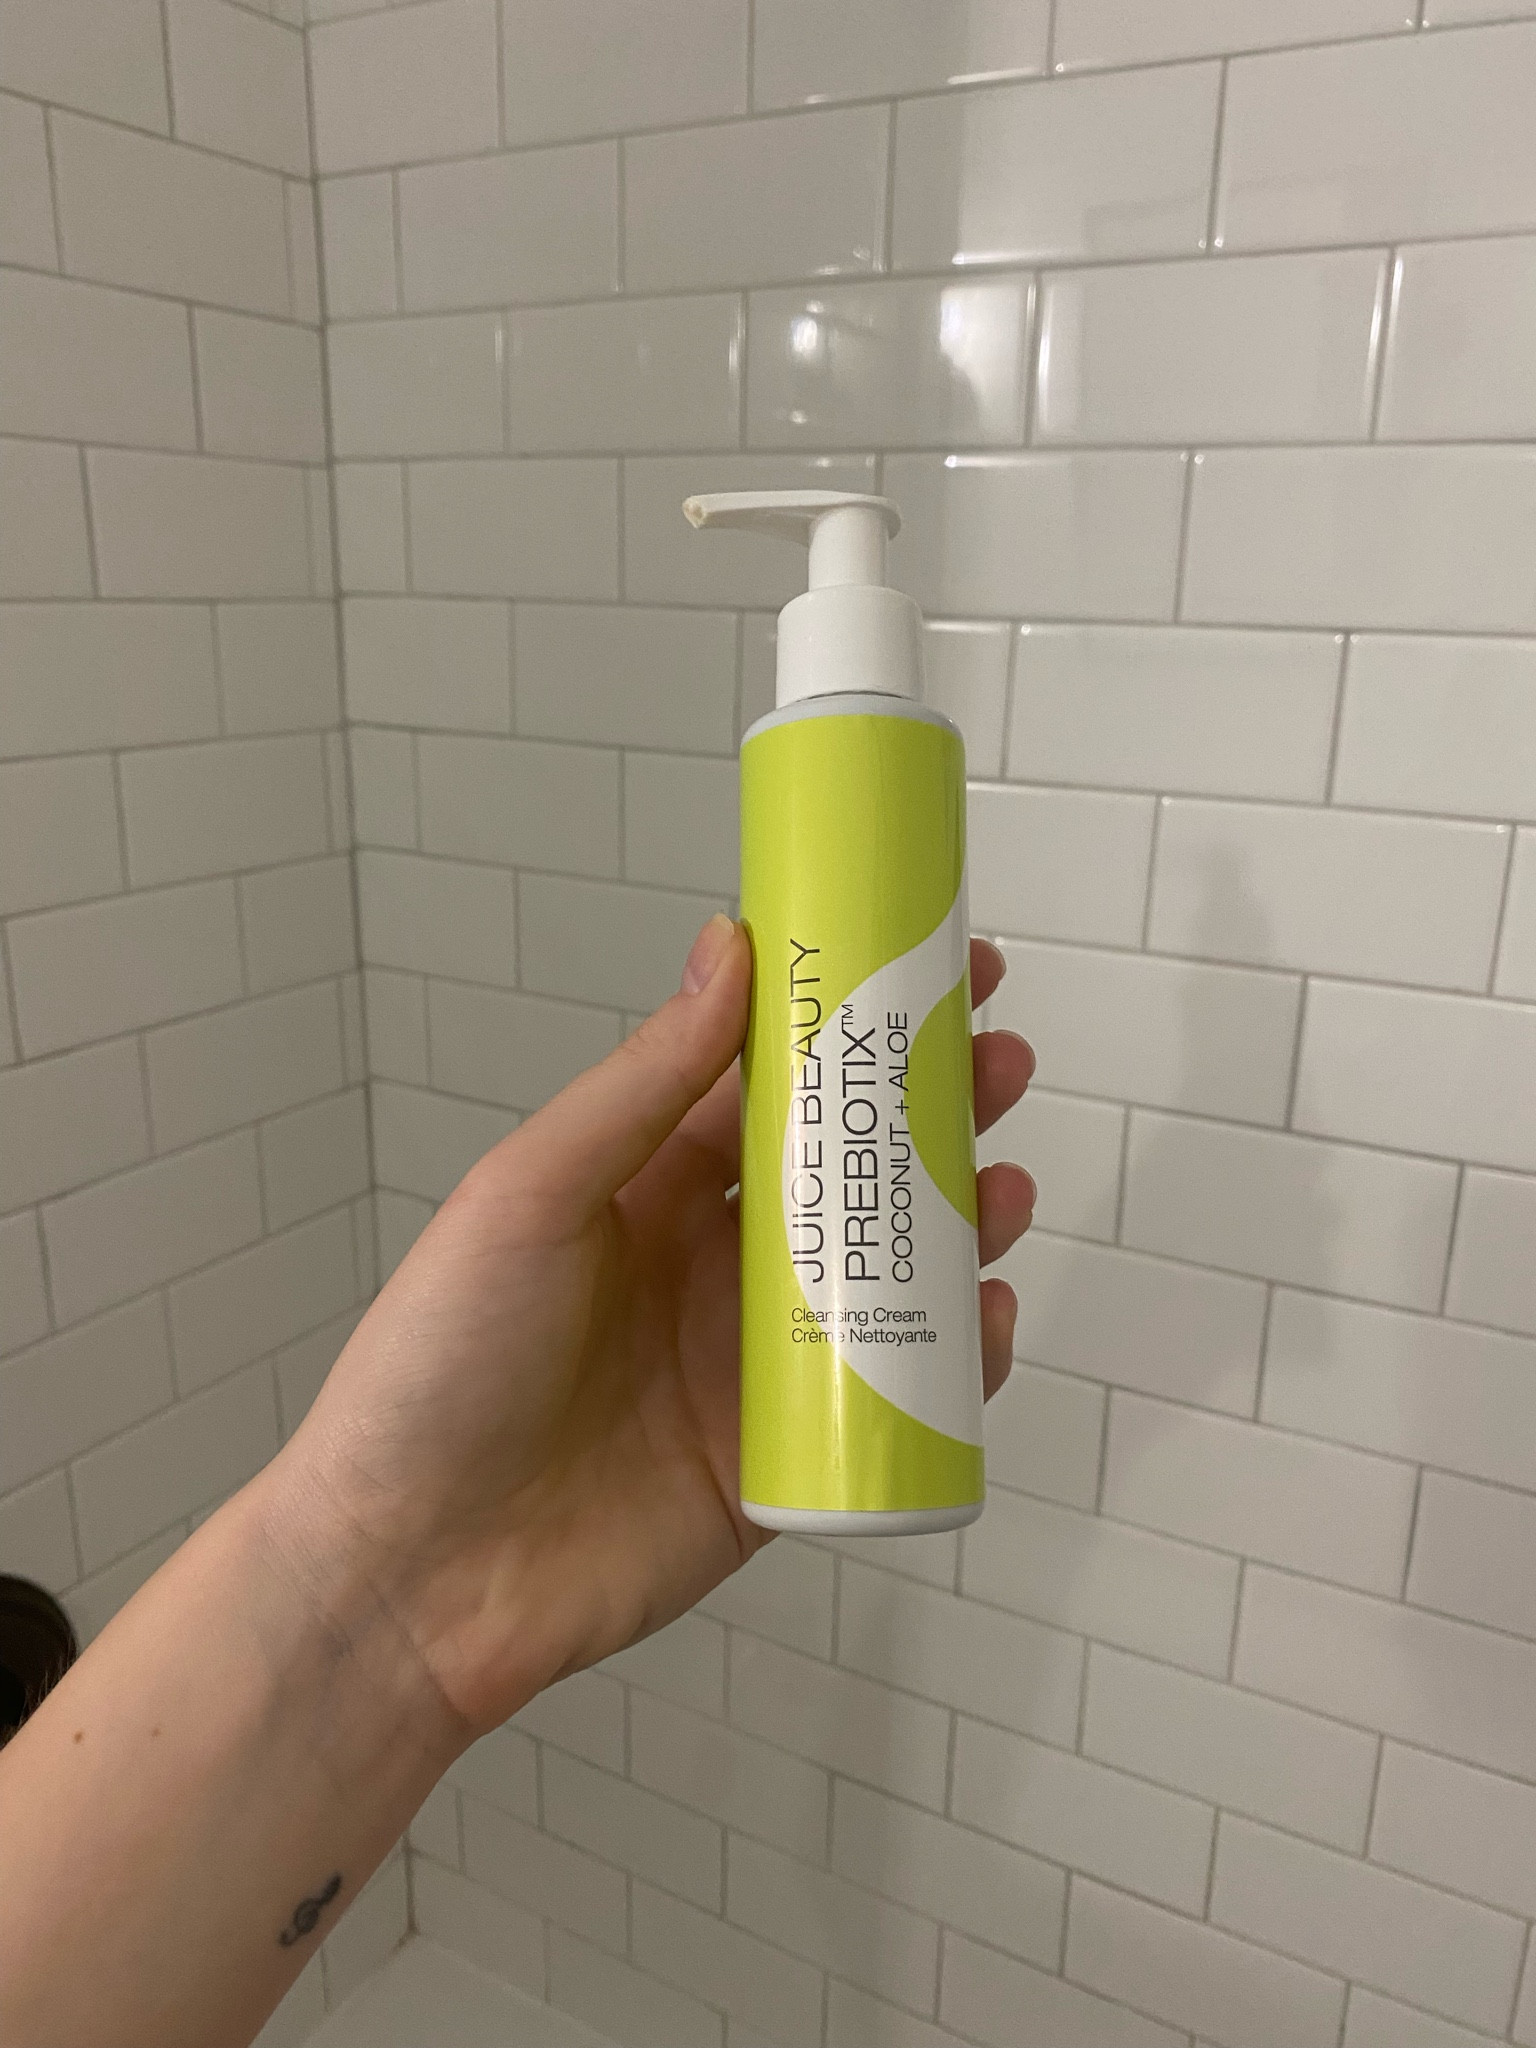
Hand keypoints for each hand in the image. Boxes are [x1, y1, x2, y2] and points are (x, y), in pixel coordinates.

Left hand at [272, 916, 1035, 1739]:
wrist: (416, 1573)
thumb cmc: (441, 1364)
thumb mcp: (530, 1196)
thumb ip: (641, 1086)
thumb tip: (727, 948)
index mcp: (651, 1186)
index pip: (776, 1083)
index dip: (856, 1025)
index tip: (937, 968)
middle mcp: (715, 1264)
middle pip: (853, 1172)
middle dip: (936, 1115)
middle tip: (1003, 1065)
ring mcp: (757, 1364)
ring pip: (891, 1277)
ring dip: (963, 1224)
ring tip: (1008, 1190)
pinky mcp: (787, 1463)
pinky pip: (895, 1400)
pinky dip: (958, 1361)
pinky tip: (990, 1323)